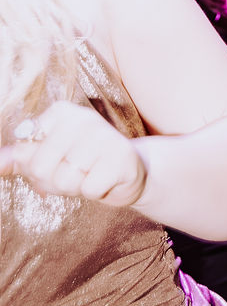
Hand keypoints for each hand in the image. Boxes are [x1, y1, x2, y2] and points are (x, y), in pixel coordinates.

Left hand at [0, 101, 146, 207]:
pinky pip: (89, 188)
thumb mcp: (48, 158)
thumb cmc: (83, 164)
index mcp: (60, 113)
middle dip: (54, 181)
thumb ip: (19, 158)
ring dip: (76, 187)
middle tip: (74, 172)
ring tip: (90, 175)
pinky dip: (95, 192)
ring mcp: (104, 134)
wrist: (127, 172)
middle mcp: (82, 118)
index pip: (24, 152)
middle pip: (41, 167)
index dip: (36, 168)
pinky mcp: (121, 156)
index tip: (55, 161)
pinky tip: (106, 179)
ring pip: (65, 179)